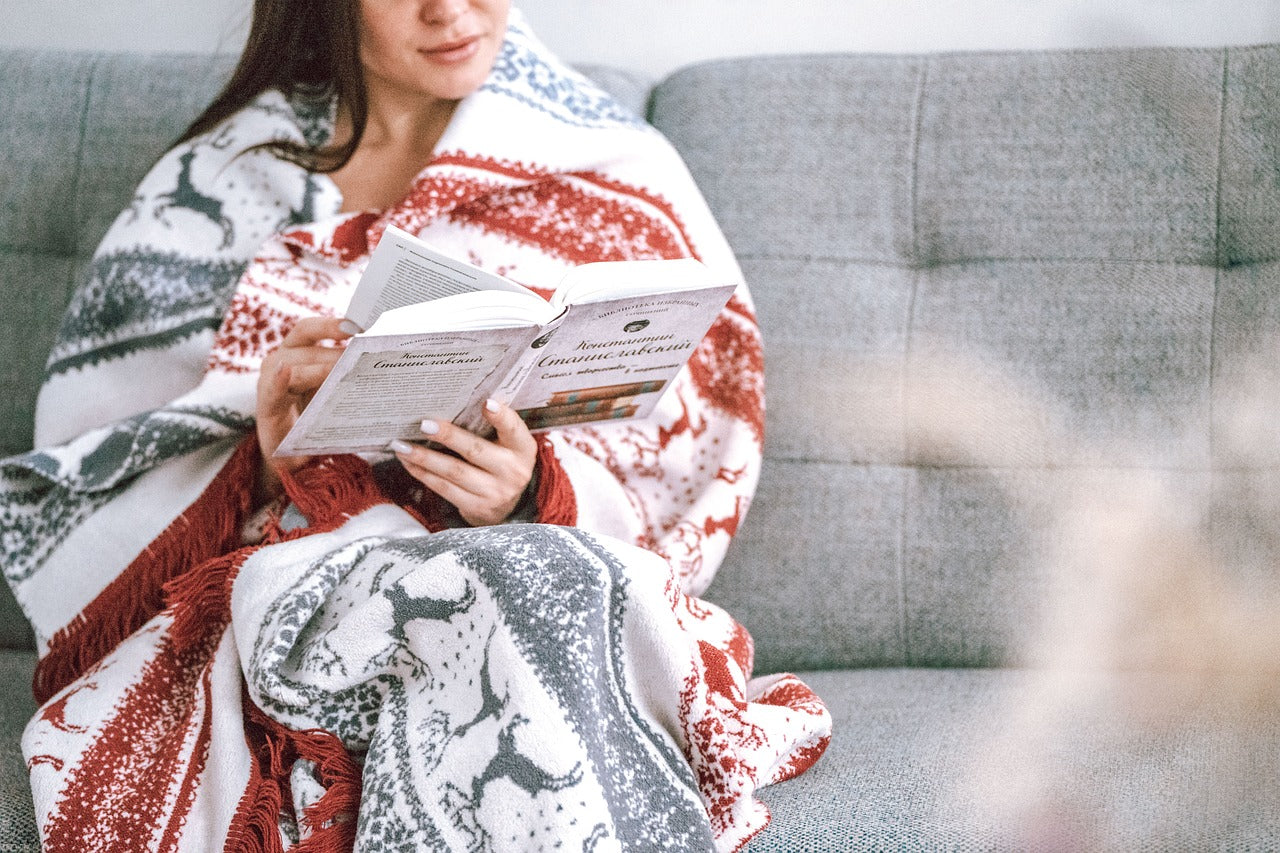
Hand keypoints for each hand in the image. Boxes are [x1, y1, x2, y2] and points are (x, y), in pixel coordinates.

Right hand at [256, 316, 353, 498]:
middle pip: (306, 344)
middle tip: (361, 351)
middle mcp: (281, 361)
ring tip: (340, 367)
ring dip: (317, 364)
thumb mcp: (336, 394)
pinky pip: (271, 390)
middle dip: (334, 348)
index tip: (358, 323)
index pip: (311, 329)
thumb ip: (349, 375)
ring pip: (291, 363)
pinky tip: (285, 371)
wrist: (296, 459)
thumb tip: (382, 357)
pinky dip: (278, 380)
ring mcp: (270, 383)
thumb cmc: (320, 421)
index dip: (331, 324)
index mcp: (298, 353)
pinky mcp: (266, 406)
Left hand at [390, 399, 536, 526]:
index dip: (501, 417)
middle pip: (476, 451)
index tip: (486, 402)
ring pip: (454, 472)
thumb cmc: (502, 463)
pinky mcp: (475, 507)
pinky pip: (444, 488)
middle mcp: (512, 471)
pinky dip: (423, 473)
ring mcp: (493, 492)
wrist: (507, 507)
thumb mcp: (509, 445)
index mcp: (522, 449)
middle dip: (448, 436)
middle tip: (424, 424)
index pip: (514, 430)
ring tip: (402, 445)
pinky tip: (408, 462)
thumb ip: (494, 426)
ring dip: (424, 457)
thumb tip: (457, 400)